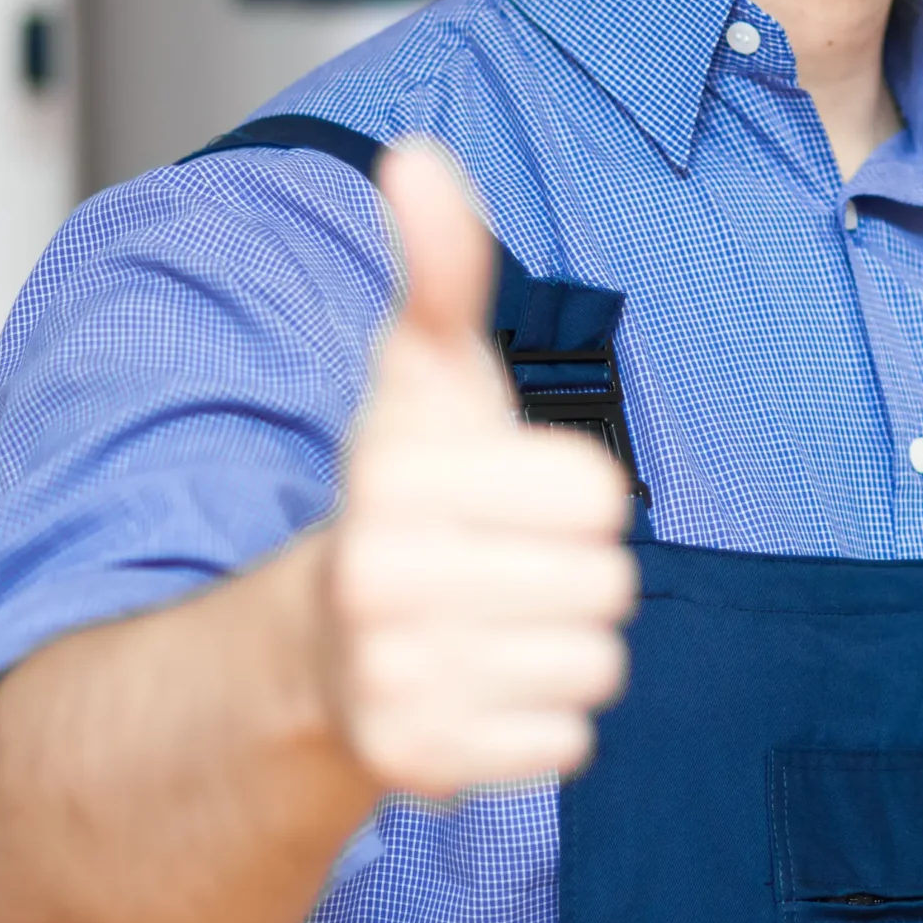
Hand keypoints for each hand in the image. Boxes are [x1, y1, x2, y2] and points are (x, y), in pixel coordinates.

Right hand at [317, 142, 639, 794]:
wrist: (314, 650)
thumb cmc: (401, 497)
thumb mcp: (422, 379)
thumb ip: (439, 271)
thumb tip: (415, 156)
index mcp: (396, 479)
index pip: (599, 495)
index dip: (572, 496)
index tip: (506, 497)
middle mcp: (382, 582)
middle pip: (609, 586)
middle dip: (573, 577)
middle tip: (501, 570)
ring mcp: (395, 682)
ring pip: (595, 666)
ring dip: (560, 650)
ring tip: (490, 628)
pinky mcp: (418, 766)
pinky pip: (568, 744)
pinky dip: (539, 723)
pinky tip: (480, 691)